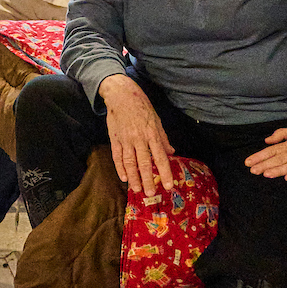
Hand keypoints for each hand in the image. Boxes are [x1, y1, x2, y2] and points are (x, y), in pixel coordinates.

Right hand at [99, 75, 174, 195]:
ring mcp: (125, 139)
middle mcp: (139, 138)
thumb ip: (163, 138)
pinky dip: (120, 168)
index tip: (169, 185)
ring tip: (137, 189)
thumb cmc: (141, 106)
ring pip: (129, 162)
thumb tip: (171, 153)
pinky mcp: (115, 138)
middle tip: (150, 193)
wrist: (121, 94)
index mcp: (152, 133)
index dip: (165, 172)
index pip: (160, 157)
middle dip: (148, 179)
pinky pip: (117, 156)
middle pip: (144, 163)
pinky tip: (124, 177)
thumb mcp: (156, 120)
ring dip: (133, 177)